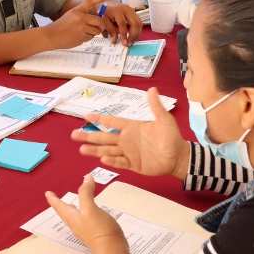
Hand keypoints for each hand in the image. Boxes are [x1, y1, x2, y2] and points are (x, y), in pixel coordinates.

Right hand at [45, 0, 109, 48]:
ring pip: (96, 31)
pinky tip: (79, 36)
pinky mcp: (82, 37)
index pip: (91, 2)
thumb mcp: (70, 15)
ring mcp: (82, 28)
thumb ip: (82, 15)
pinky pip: (91, 37)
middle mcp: (80, 18)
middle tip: (98, 26)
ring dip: (93, 32)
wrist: (51, 36)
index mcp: (77, 11)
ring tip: (82, 31)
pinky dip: (87, 38)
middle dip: (100, 25)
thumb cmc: (59, 26)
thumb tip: (95, 19)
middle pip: (99, 20)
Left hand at [45, 175, 131, 253]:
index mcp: (72, 217)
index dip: (53, 198)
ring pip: (74, 216)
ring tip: (71, 204)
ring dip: (72, 208)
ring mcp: (85, 229)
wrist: (112, 250)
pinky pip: (85, 220)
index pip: (59, 206)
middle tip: (56, 198)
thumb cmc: (98, 230)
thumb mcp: (90, 208)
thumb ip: (86, 192)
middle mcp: (76, 224)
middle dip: (61, 204)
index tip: (47, 193)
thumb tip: (87, 177)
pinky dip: (84, 213)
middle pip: (65, 212)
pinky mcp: (94, 233)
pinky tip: (90, 212)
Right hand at [71, 88, 189, 178]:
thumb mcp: (164, 119)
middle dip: (89, 136)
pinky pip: (120, 162)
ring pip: (108, 150)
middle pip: (104, 137)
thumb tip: (152, 89)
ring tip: (82, 149)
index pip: (112, 122)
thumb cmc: (171, 137)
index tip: (86, 116)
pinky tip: (103, 159)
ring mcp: (128, 153)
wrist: (178, 157)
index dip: (99, 118)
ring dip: (95, 150)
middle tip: (74, 135)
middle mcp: (126, 140)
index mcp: (132, 127)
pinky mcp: (133, 164)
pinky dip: (112, 161)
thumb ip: (156, 106)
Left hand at [100, 1, 142, 44]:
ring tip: (132, 41)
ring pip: (139, 23)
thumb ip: (110, 30)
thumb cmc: (104, 11)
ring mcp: (131, 10)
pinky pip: (139, 22)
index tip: (124, 42)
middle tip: (130, 43)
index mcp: (117, 11)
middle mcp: (126, 9)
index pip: (123, 24)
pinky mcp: (134, 13)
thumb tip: (114, 40)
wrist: (107, 3)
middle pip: (135, 23)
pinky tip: (133, 36)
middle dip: (133, 35)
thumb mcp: (104, 20)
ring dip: (137, 34)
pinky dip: (137, 30)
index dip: (124, 35)